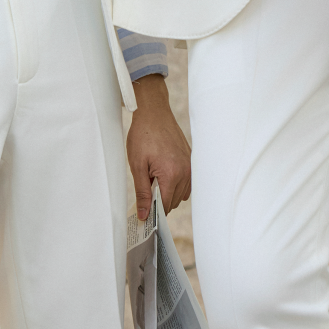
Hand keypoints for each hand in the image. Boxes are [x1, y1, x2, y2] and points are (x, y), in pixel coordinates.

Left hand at [126, 74, 191, 218]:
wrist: (154, 112)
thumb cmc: (143, 136)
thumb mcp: (137, 166)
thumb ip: (142, 193)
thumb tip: (144, 215)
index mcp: (172, 174)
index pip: (166, 206)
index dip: (154, 212)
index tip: (144, 214)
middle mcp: (185, 172)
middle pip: (174, 202)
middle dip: (160, 200)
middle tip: (146, 188)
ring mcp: (190, 166)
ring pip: (182, 194)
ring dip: (169, 192)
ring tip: (154, 178)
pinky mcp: (191, 160)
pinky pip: (187, 182)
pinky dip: (176, 184)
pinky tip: (164, 174)